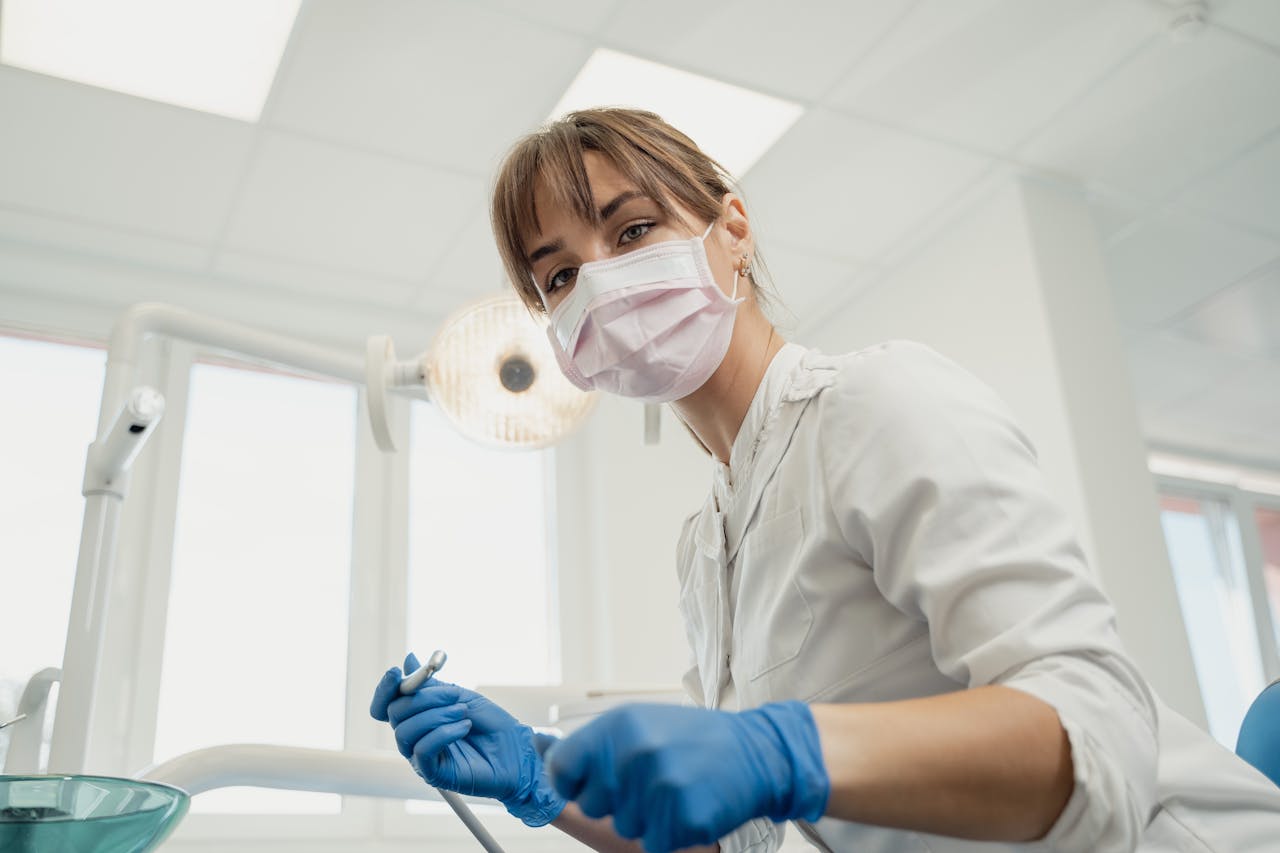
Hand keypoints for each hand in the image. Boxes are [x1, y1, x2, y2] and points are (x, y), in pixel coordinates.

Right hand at [370, 653, 564, 826]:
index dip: (385, 688)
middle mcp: (415, 735)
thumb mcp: (460, 696)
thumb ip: (432, 685)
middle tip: (454, 696)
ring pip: (405, 731)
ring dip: (436, 715)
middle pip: (395, 713)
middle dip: (424, 698)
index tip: (396, 672)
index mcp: (419, 716)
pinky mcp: (432, 773)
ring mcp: (421, 755)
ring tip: (463, 713)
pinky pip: (422, 751)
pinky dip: (442, 733)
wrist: (516, 750)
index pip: (386, 704)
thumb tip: (408, 660)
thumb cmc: (492, 724)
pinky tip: (464, 727)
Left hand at [545, 702, 828, 852]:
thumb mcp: (640, 725)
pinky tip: (690, 806)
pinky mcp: (684, 820)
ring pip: (624, 828)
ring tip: (675, 789)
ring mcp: (660, 788)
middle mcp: (635, 754)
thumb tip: (545, 759)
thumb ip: (596, 746)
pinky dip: (671, 834)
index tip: (590, 783)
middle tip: (650, 781)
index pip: (562, 768)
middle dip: (616, 802)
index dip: (572, 783)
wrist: (755, 752)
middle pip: (592, 806)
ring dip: (647, 818)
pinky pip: (655, 845)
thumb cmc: (691, 740)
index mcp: (619, 726)